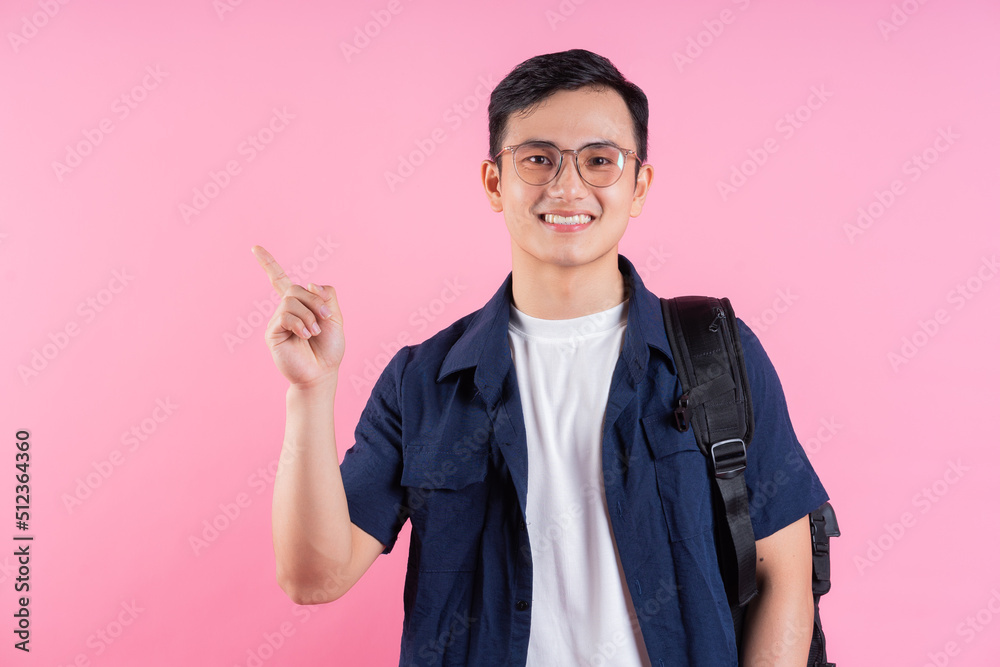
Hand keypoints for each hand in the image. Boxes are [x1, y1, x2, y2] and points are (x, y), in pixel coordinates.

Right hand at [252, 245, 344, 387]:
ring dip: (309, 315)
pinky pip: (285, 316)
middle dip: (316, 301)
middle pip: (297, 289)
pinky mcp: (272, 333)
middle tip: (326, 318)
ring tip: (314, 332)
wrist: (322, 373)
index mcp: (299, 305)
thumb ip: (327, 296)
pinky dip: (300, 323)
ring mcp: (277, 321)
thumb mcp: (335, 318)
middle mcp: (285, 310)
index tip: (255, 248)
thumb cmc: (329, 348)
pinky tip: (305, 336)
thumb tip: (310, 284)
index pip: (280, 280)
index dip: (268, 264)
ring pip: (291, 301)